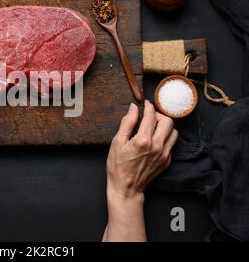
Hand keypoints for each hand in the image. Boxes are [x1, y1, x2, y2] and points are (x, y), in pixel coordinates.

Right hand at [103, 100, 177, 241]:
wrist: (127, 188)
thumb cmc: (118, 166)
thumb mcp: (117, 142)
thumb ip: (127, 123)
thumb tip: (133, 108)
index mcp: (143, 140)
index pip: (151, 116)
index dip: (148, 107)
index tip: (145, 104)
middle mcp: (157, 146)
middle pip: (167, 121)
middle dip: (159, 115)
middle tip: (149, 116)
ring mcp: (164, 154)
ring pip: (173, 132)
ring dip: (165, 126)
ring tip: (154, 127)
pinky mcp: (167, 161)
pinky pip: (171, 143)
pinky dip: (165, 137)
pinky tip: (154, 139)